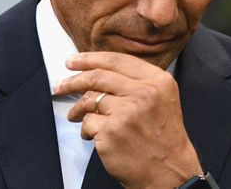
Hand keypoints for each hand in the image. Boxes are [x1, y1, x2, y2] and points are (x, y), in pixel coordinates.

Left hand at [54, 51, 202, 188]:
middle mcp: (143, 92)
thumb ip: (137, 81)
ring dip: (77, 108)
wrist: (169, 171)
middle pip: (97, 76)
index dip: (90, 59)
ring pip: (89, 99)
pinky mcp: (112, 132)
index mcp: (157, 80)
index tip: (73, 62)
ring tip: (75, 115)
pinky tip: (92, 136)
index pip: (116, 60)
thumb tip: (98, 71)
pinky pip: (87, 123)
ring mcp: (126, 112)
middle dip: (73, 80)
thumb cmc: (163, 137)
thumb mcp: (161, 99)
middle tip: (60, 84)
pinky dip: (85, 129)